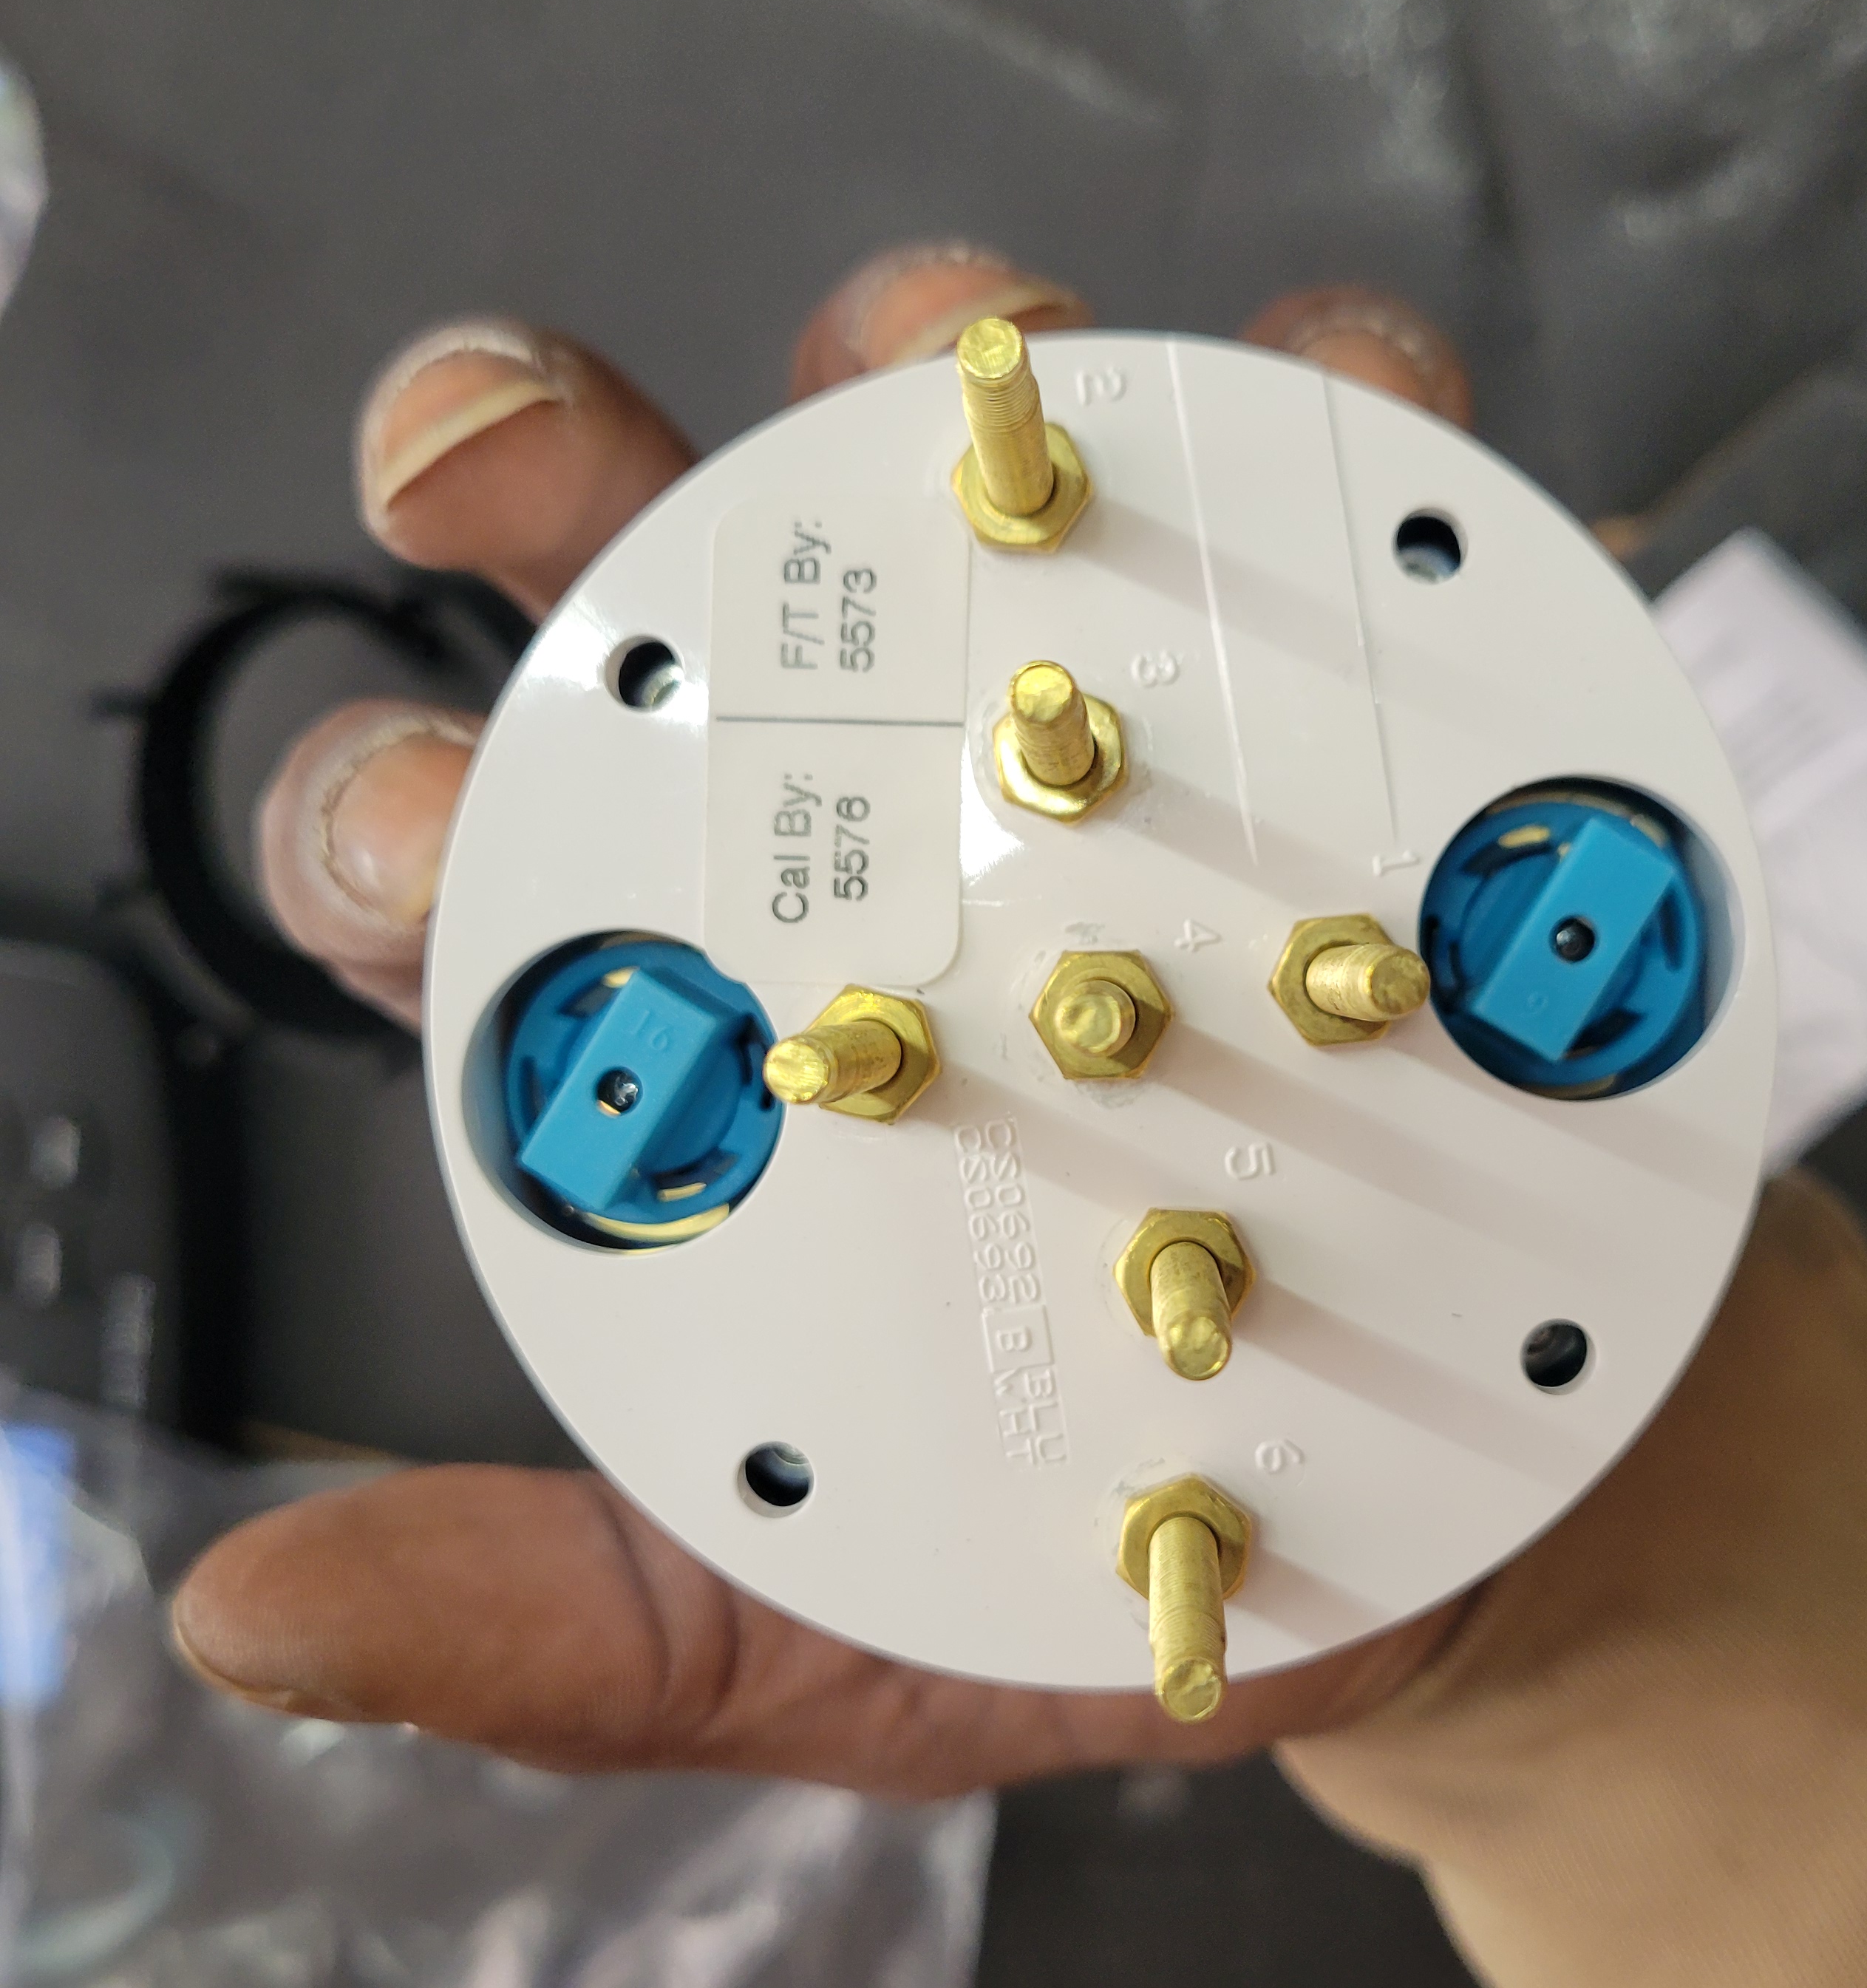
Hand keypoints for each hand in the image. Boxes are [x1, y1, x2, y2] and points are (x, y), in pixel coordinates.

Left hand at [176, 248, 1613, 1793]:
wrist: (1476, 1481)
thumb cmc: (1133, 1523)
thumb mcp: (835, 1621)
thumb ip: (578, 1625)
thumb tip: (268, 1610)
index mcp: (730, 1028)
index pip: (500, 884)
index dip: (397, 819)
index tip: (410, 825)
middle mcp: (889, 832)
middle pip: (685, 590)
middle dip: (569, 468)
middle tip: (518, 453)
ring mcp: (1124, 725)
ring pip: (979, 464)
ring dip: (945, 362)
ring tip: (987, 377)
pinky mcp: (1345, 685)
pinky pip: (1327, 487)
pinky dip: (1335, 407)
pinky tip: (1347, 415)